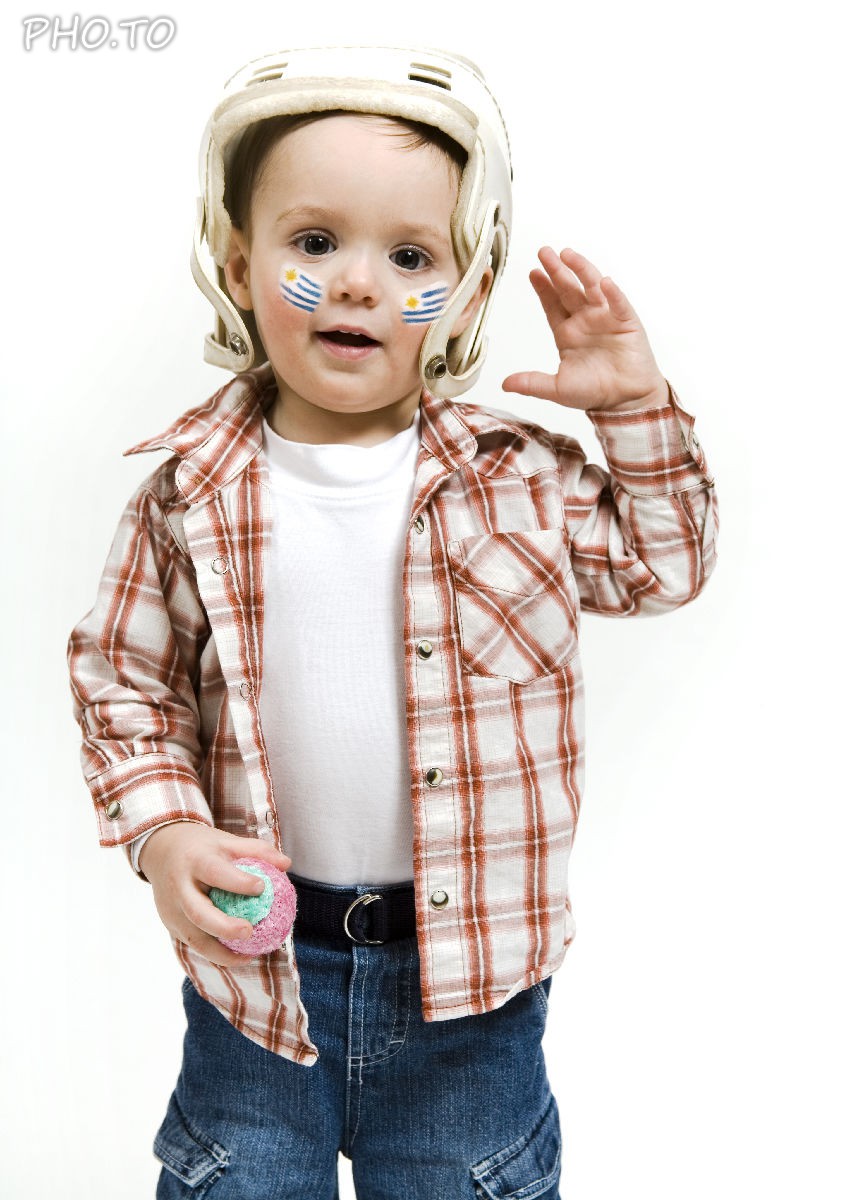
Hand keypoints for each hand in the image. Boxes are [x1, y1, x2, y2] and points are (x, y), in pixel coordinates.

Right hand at [139, 822, 291, 965]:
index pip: (214, 872)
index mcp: (194, 861)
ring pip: (194, 938)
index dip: (237, 882)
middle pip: (198, 913)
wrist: (161, 851)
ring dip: (221, 953)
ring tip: (249, 956)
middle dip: (224, 927)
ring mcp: (171, 910)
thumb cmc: (202, 847)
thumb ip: (257, 850)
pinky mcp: (171, 925)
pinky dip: (215, 953)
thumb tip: (286, 864)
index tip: (261, 887)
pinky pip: (194, 944)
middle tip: (249, 932)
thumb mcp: (227, 840)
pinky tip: (238, 956)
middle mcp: (179, 888)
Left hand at [502, 246, 669, 413]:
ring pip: (592, 288)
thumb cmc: (595, 392)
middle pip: (568, 289)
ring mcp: (606, 318)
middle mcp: (585, 320)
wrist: (625, 401)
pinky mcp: (626, 322)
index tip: (533, 272)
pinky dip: (612, 293)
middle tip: (544, 252)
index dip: (543, 288)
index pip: (552, 305)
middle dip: (556, 270)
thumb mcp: (557, 388)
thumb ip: (532, 383)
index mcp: (567, 332)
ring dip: (581, 270)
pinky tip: (604, 282)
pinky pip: (618, 304)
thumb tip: (504, 384)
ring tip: (568, 254)